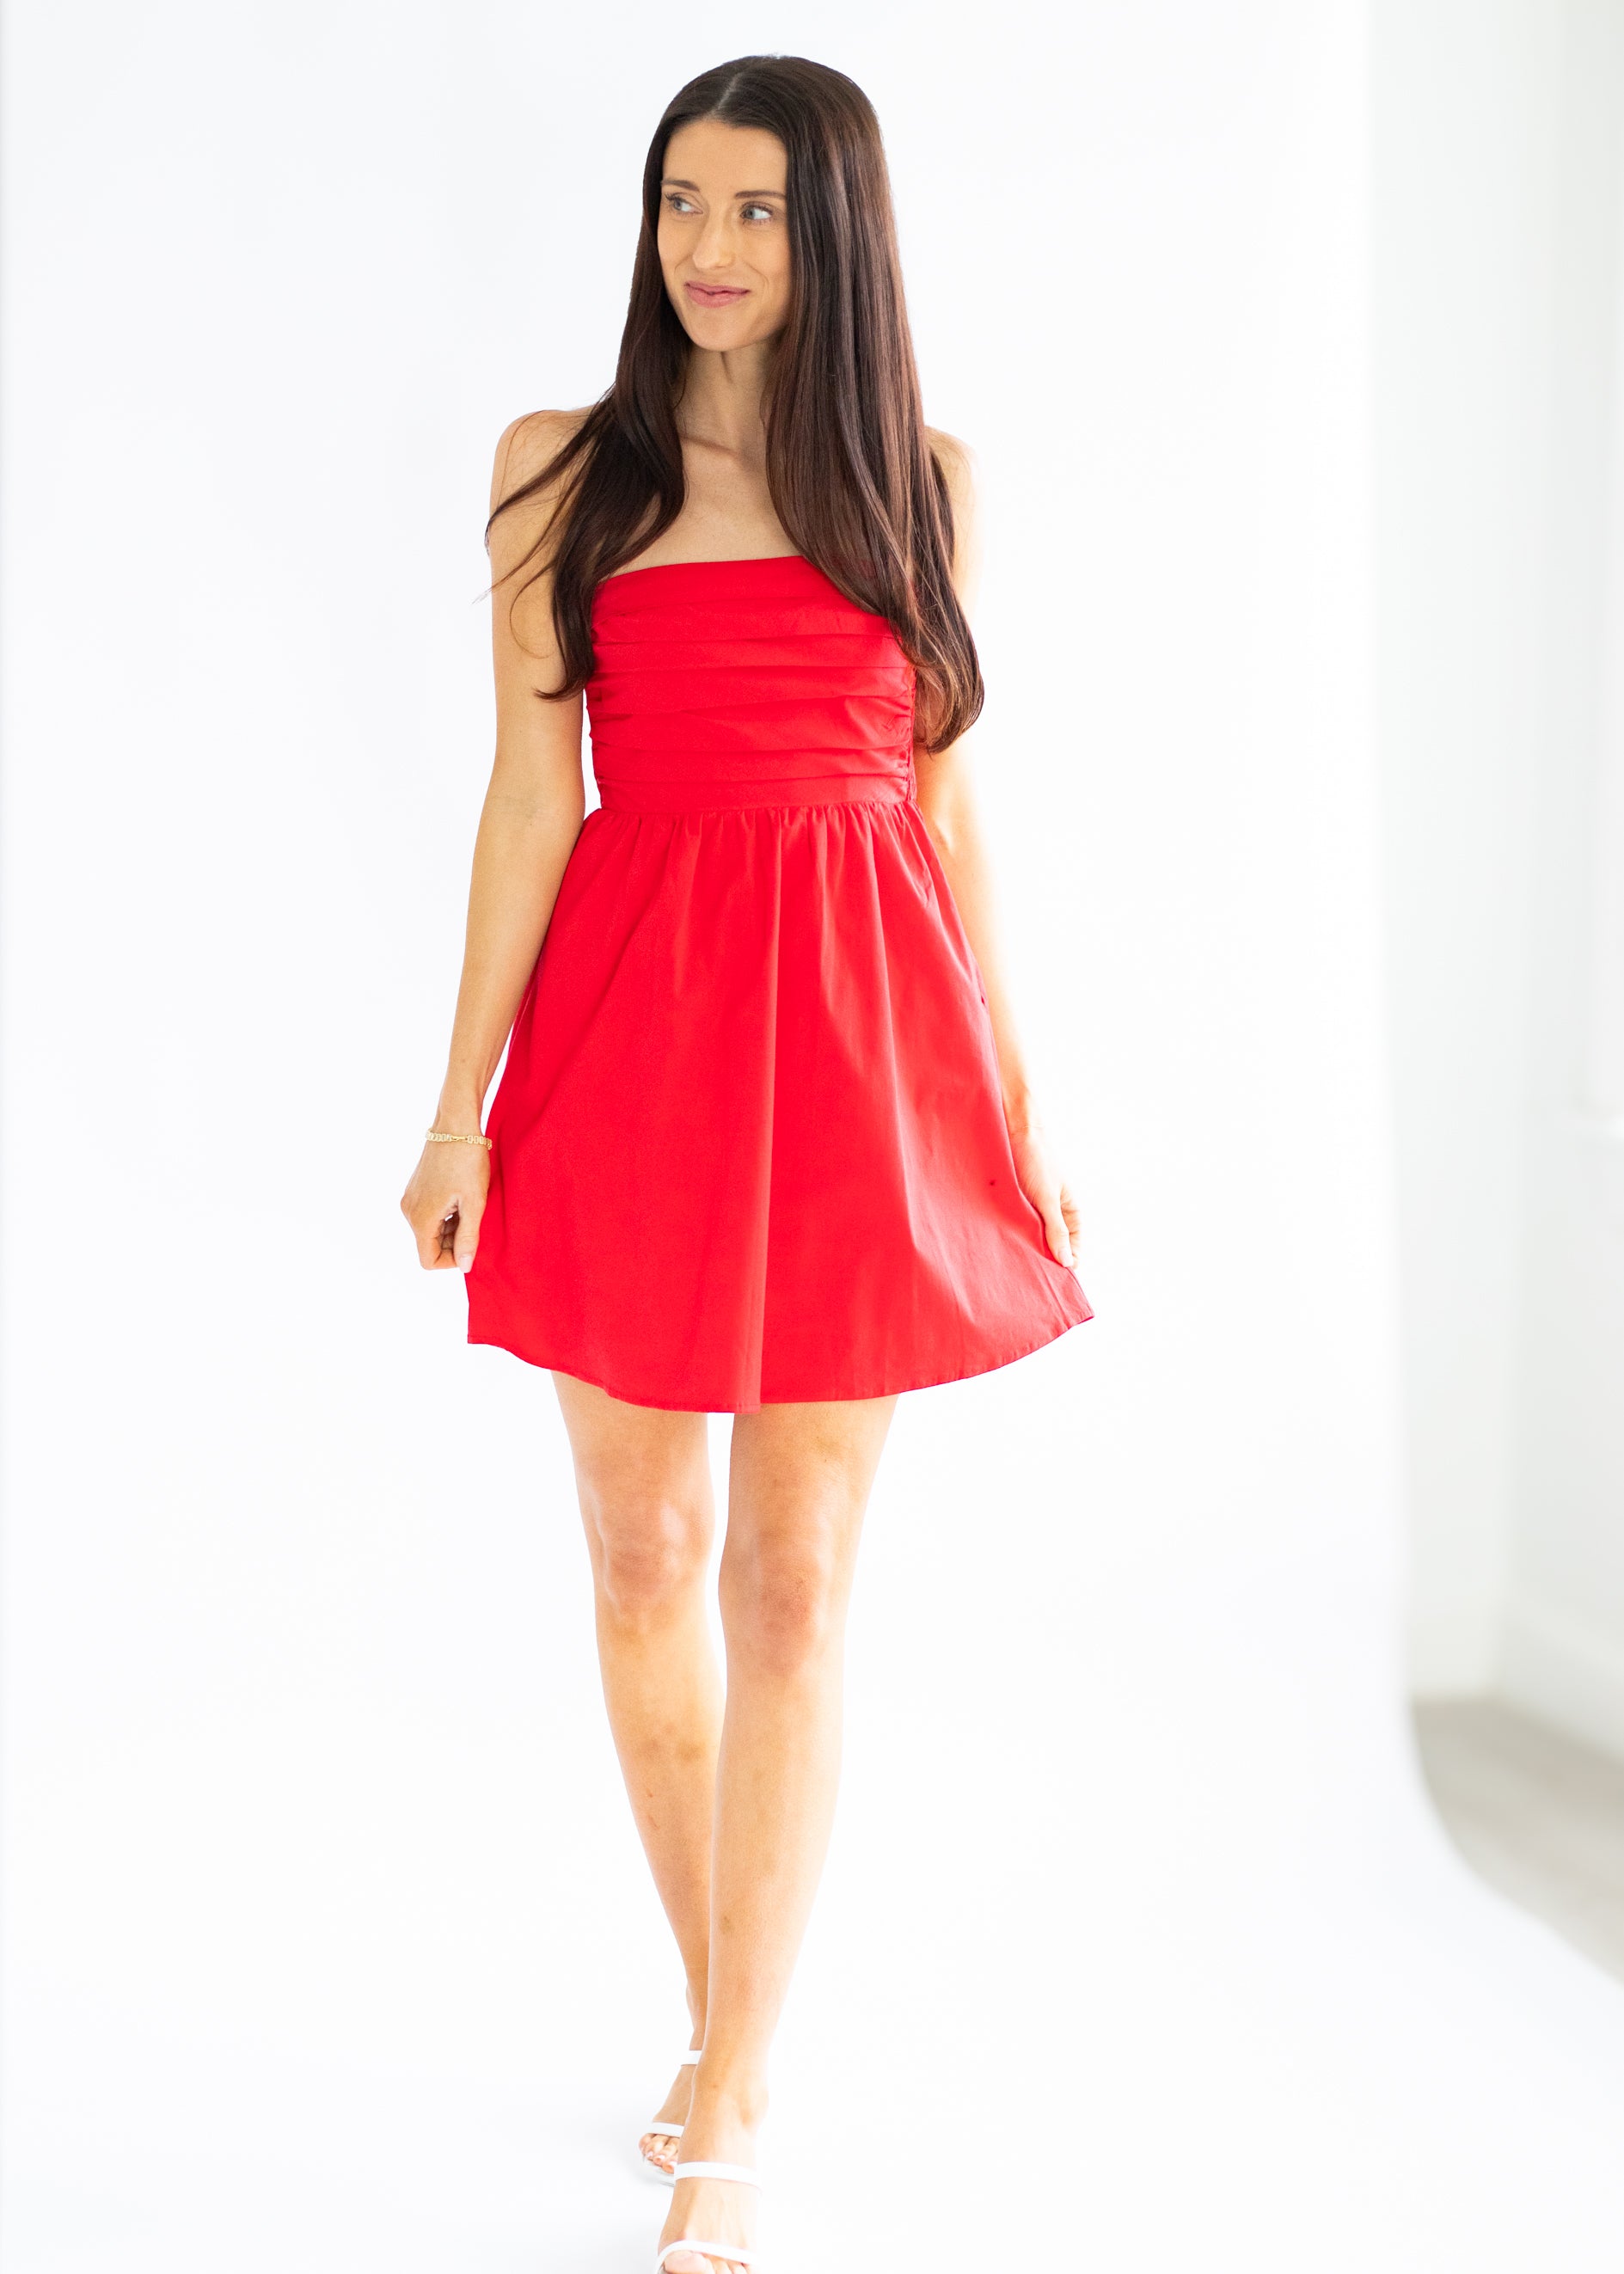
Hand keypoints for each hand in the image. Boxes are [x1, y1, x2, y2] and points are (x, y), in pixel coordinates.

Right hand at [400, 1136, 489, 1271]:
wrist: (456, 1124)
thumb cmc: (468, 1161)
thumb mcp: (474, 1202)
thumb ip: (468, 1237)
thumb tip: (464, 1266)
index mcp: (422, 1218)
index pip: (429, 1260)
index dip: (453, 1260)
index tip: (472, 1244)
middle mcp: (409, 1212)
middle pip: (430, 1246)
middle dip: (454, 1242)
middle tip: (476, 1220)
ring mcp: (410, 1199)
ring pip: (431, 1231)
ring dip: (452, 1227)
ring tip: (471, 1206)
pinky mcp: (415, 1190)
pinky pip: (430, 1215)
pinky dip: (447, 1215)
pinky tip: (462, 1198)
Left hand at [1007, 1113, 1079, 1268]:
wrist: (1014, 1128)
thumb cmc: (1037, 1159)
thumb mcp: (1047, 1197)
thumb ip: (1056, 1229)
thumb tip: (1067, 1262)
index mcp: (1071, 1211)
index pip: (1073, 1248)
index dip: (1064, 1263)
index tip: (1049, 1278)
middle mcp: (1056, 1211)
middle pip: (1054, 1245)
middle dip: (1043, 1258)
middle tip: (1028, 1274)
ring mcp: (1036, 1207)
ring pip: (1034, 1236)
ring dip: (1027, 1246)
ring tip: (1015, 1260)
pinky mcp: (1019, 1202)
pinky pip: (1019, 1224)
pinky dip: (1014, 1233)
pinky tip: (1003, 1241)